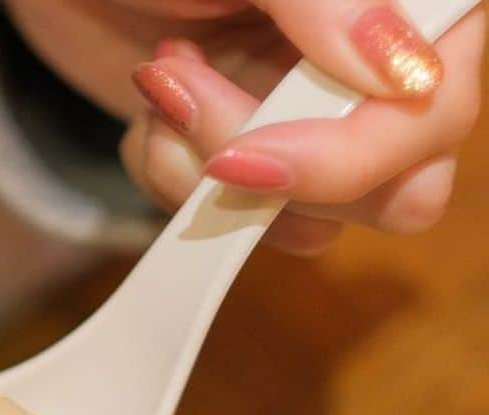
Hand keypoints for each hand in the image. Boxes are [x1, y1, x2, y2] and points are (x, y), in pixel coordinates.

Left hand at [5, 1, 484, 253]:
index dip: (344, 159)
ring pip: (307, 225)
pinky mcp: (250, 157)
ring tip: (159, 85)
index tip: (238, 157)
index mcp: (408, 0)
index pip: (433, 114)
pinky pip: (235, 225)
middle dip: (271, 173)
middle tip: (180, 92)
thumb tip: (411, 76)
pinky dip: (171, 179)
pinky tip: (149, 110)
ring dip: (207, 175)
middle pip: (393, 193)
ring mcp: (311, 119)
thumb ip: (330, 4)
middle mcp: (376, 68)